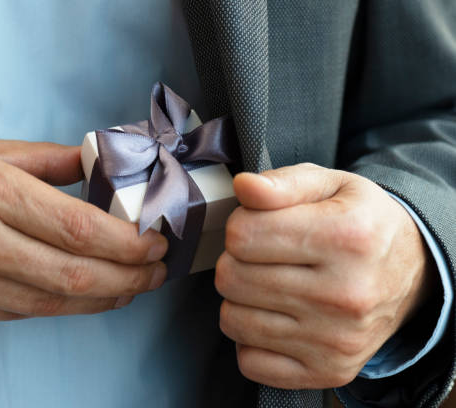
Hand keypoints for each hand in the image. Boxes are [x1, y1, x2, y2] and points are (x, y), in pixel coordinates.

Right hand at [0, 128, 167, 323]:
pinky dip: (63, 306)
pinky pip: (22, 313)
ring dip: (105, 297)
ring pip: (54, 303)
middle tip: (156, 270)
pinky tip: (84, 295)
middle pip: (75, 275)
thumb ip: (45, 159)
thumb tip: (95, 166)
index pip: (79, 228)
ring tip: (133, 285)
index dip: (128, 243)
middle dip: (130, 277)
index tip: (154, 242)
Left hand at [216, 163, 434, 388]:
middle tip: (262, 256)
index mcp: (346, 236)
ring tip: (269, 284)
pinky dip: (251, 339)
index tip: (258, 225)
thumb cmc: (361, 224)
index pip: (241, 235)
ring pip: (233, 320)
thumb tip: (244, 187)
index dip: (240, 225)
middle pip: (232, 278)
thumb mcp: (331, 185)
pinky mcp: (329, 371)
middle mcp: (344, 294)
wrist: (411, 272)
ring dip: (241, 299)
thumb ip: (282, 183)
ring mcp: (336, 340)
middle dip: (236, 261)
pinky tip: (275, 318)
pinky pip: (250, 361)